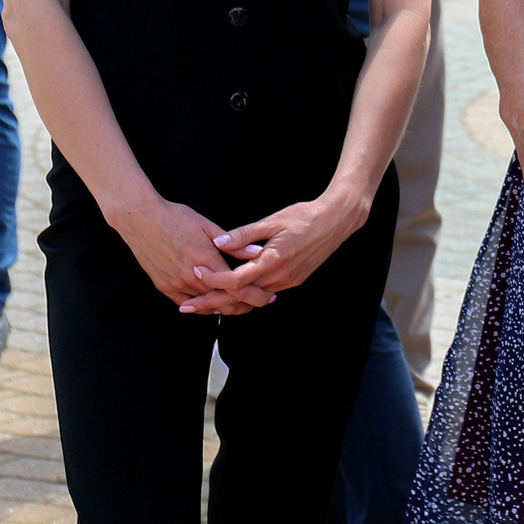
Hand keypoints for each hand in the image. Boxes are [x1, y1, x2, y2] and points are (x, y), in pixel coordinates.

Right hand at [105, 191, 254, 309]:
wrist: (141, 219)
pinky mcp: (164, 287)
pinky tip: (213, 303)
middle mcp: (192, 277)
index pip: (237, 287)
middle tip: (258, 302)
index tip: (268, 295)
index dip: (255, 294)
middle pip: (224, 301)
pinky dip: (202, 306)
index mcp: (207, 261)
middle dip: (244, 304)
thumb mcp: (208, 227)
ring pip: (206, 305)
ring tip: (240, 303)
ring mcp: (176, 284)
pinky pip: (187, 305)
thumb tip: (259, 252)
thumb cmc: (176, 218)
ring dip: (224, 306)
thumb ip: (234, 245)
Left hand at [195, 189, 371, 301]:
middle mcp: (280, 277)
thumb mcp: (272, 221)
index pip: (236, 280)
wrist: (336, 221)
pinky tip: (231, 294)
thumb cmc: (305, 216)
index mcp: (273, 261)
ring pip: (251, 300)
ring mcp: (288, 281)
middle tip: (186, 307)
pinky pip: (264, 294)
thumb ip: (244, 234)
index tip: (194, 274)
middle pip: (239, 298)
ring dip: (227, 304)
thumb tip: (218, 242)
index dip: (212, 280)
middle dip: (211, 304)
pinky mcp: (293, 280)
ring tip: (203, 305)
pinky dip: (245, 297)